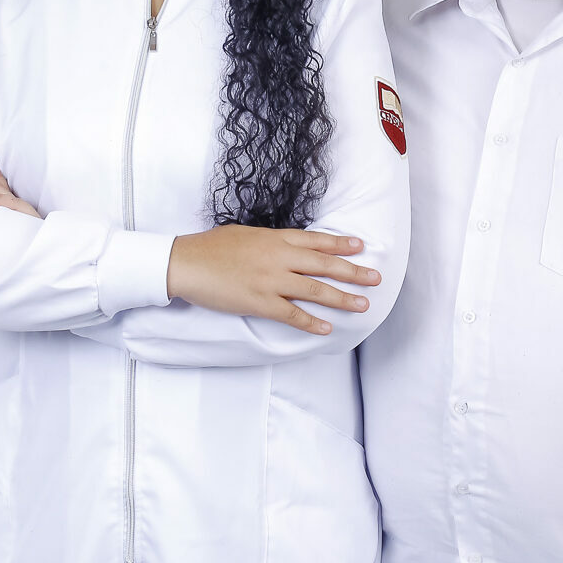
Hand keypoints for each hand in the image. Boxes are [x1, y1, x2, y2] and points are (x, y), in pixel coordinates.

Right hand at [167, 225, 378, 334]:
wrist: (187, 263)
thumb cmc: (212, 247)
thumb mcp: (246, 234)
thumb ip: (270, 241)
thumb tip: (286, 246)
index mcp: (276, 238)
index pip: (316, 240)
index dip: (341, 243)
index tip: (361, 246)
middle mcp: (279, 258)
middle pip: (325, 265)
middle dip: (353, 272)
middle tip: (375, 278)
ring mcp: (271, 281)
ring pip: (315, 290)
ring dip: (341, 298)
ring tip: (362, 305)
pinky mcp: (260, 302)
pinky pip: (292, 314)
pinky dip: (311, 322)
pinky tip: (326, 328)